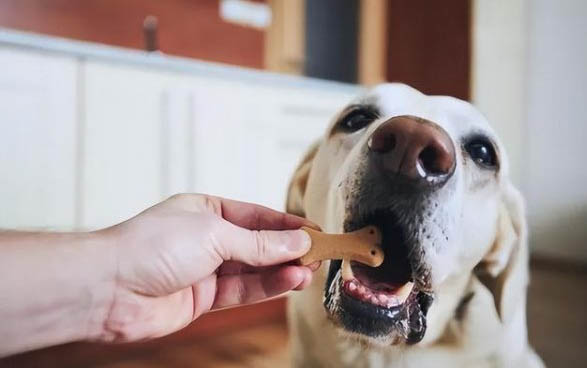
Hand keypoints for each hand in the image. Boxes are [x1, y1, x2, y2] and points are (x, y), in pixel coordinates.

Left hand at [99, 194, 317, 341]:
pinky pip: (243, 290)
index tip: (315, 231)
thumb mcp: (215, 234)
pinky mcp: (204, 298)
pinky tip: (289, 281)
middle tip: (319, 254)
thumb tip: (297, 240)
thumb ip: (259, 242)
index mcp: (207, 210)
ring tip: (309, 270)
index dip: (287, 224)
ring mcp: (206, 269)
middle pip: (258, 243)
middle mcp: (207, 238)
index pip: (257, 216)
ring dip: (282, 270)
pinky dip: (267, 287)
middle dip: (288, 249)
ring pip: (254, 269)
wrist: (109, 287)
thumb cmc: (151, 246)